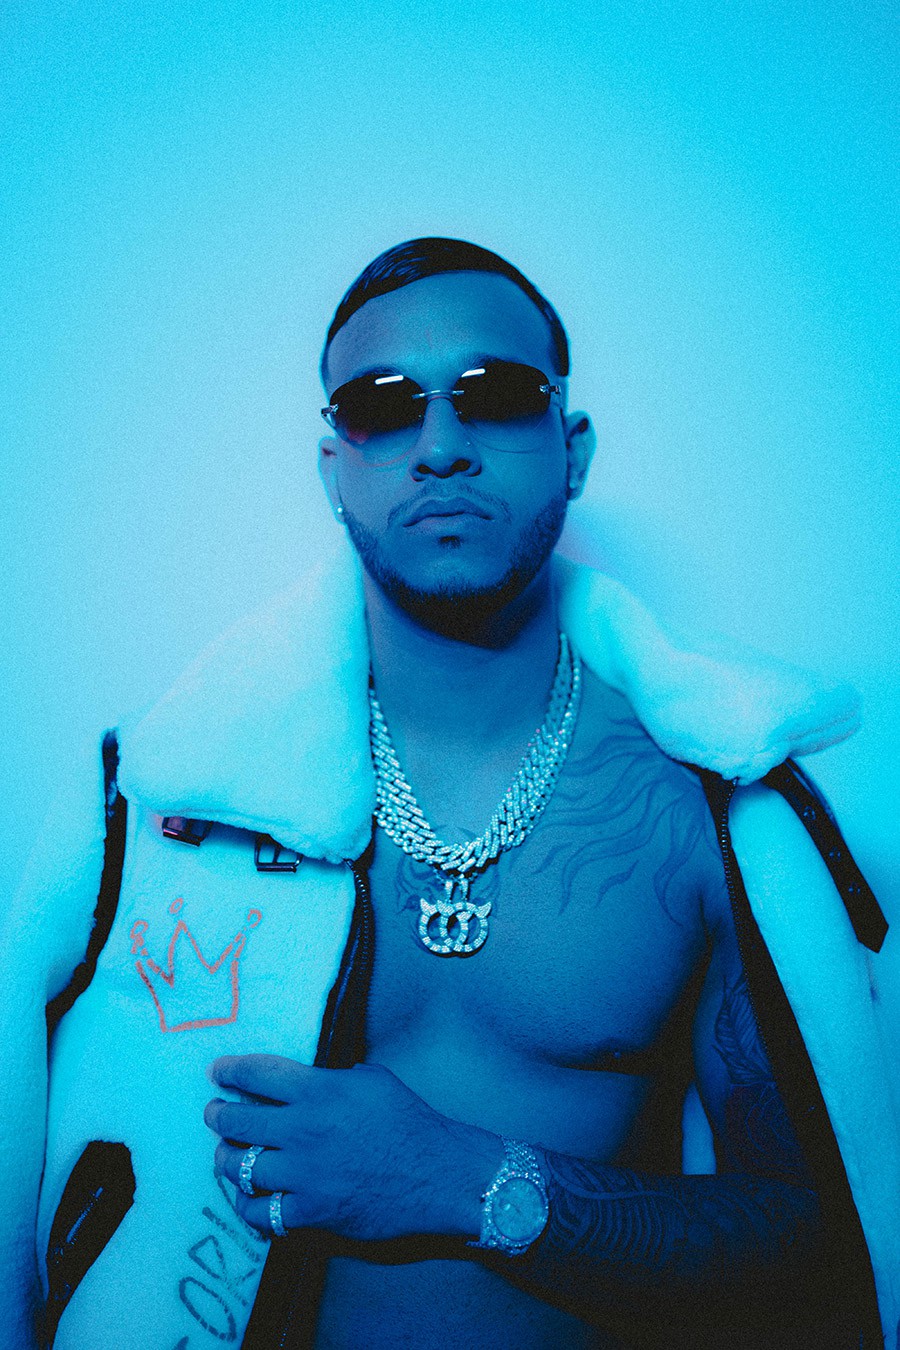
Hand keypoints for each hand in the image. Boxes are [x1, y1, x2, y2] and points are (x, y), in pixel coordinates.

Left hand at [204, 1054, 500, 1241]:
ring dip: (227, 1160)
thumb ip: (332, 1077)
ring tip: (225, 1155)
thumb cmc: (408, 1122)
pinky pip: (260, 1212)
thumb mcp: (371, 1080)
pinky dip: (249, 1204)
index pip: (258, 1074)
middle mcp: (304, 1130)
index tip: (217, 1071)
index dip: (230, 1071)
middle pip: (238, 1122)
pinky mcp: (310, 1211)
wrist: (436, 1174)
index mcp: (319, 1091)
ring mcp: (304, 1174)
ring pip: (240, 1168)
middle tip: (215, 1113)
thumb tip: (305, 1079)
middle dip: (219, 1116)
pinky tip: (249, 1197)